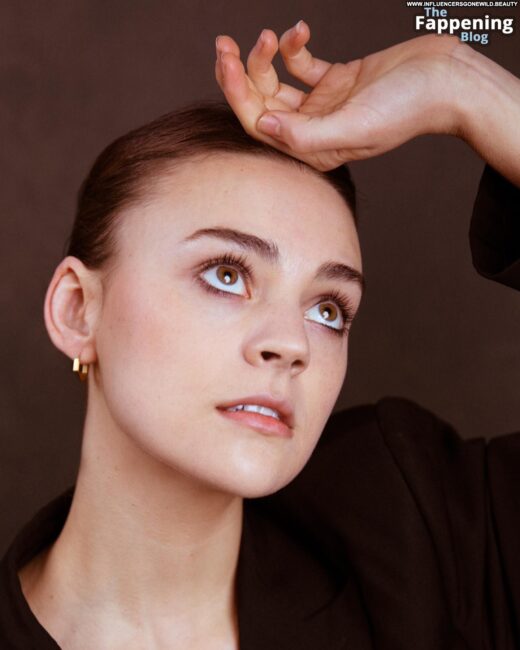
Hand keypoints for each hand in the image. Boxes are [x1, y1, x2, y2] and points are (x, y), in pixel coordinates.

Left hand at [215, 23, 466, 170]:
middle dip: (240, 74)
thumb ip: (306, 135)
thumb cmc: (407, 108)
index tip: (227, 62)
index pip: (260, 125)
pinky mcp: (336, 80)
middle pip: (262, 104)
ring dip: (265, 57)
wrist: (447, 81)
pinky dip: (295, 47)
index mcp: (314, 149)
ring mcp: (323, 105)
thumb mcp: (354, 126)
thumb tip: (262, 128)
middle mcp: (314, 130)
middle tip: (224, 44)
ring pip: (277, 83)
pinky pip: (302, 65)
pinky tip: (301, 30)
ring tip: (269, 34)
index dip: (238, 95)